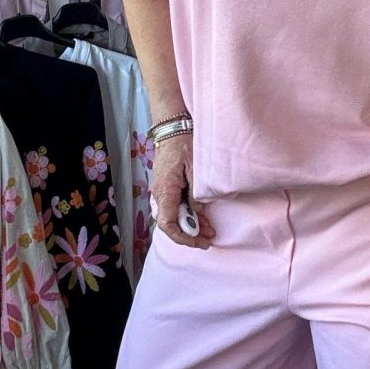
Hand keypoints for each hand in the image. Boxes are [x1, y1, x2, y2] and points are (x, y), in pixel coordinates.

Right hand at [149, 131, 216, 249]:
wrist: (173, 127)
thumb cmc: (183, 143)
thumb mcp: (195, 168)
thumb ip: (196, 194)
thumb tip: (198, 214)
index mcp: (165, 190)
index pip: (168, 224)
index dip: (183, 237)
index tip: (200, 241)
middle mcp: (159, 194)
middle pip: (171, 224)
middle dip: (190, 235)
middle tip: (210, 238)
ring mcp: (162, 192)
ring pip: (174, 218)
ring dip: (190, 226)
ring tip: (209, 230)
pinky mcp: (168, 188)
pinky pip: (175, 208)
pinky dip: (188, 216)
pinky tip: (201, 218)